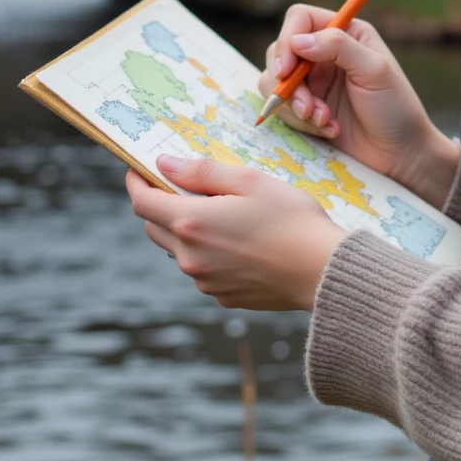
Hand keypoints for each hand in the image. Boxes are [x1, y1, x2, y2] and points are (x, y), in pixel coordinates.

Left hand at [125, 154, 344, 309]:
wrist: (324, 271)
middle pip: (155, 227)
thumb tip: (164, 164)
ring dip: (187, 230)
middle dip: (161, 204)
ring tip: (225, 215)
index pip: (142, 202)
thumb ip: (202, 172)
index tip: (138, 169)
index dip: (136, 182)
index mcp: (192, 223)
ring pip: (179, 250)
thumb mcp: (250, 181)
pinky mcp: (222, 296)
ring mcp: (205, 281)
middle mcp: (190, 257)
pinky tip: (242, 242)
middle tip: (186, 187)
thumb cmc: (292, 219)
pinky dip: (209, 253)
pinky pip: (203, 269)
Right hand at [257, 4, 459, 206]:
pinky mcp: (306, 107)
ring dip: (295, 105)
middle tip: (307, 107)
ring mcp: (313, 80)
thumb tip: (297, 41)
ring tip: (325, 121)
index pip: (299, 19)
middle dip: (288, 83)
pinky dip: (301, 121)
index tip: (287, 70)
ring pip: (273, 81)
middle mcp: (325, 52)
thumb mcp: (374, 71)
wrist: (399, 154)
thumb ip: (338, 47)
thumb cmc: (396, 108)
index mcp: (346, 32)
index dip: (287, 40)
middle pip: (279, 51)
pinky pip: (282, 107)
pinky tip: (330, 130)